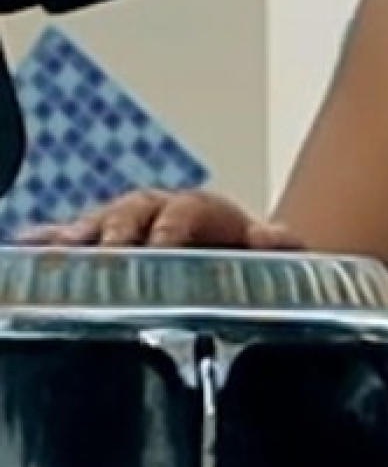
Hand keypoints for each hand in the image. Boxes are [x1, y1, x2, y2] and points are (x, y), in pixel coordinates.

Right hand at [20, 187, 297, 251]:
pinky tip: (28, 246)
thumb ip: (280, 245)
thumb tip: (272, 235)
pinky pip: (69, 239)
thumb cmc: (248, 257)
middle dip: (117, 231)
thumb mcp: (273, 254)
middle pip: (131, 214)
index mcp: (197, 209)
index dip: (172, 228)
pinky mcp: (99, 245)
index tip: (161, 247)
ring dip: (77, 236)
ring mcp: (124, 226)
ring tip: (58, 248)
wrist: (231, 255)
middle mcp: (155, 212)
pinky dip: (49, 241)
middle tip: (107, 254)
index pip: (183, 212)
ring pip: (96, 225)